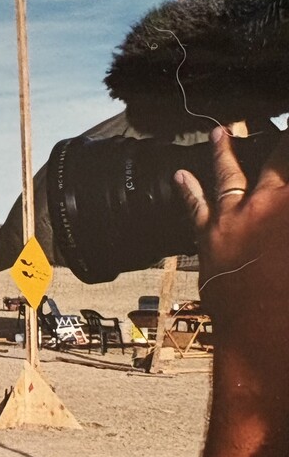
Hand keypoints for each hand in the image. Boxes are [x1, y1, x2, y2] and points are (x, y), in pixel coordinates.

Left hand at [176, 126, 288, 349]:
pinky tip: (179, 176)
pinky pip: (196, 208)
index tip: (287, 126)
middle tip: (277, 122)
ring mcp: (236, 218)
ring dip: (223, 152)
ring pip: (229, 174)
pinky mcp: (211, 237)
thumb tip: (282, 215)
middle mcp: (270, 203)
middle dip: (279, 141)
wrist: (268, 334)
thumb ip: (288, 216)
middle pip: (277, 160)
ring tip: (218, 131)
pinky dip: (187, 191)